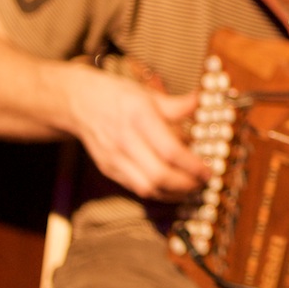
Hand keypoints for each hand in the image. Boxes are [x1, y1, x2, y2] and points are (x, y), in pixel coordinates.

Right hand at [64, 65, 204, 200]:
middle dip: (186, 184)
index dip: (192, 165)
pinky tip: (172, 188)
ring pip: (147, 188)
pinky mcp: (108, 169)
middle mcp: (125, 140)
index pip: (170, 150)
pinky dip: (158, 193)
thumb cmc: (118, 96)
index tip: (208, 170)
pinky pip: (136, 189)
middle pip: (159, 175)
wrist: (80, 103)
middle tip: (203, 182)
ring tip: (191, 187)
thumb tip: (200, 101)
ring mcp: (114, 158)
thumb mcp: (148, 94)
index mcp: (139, 117)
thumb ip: (176, 105)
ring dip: (173, 193)